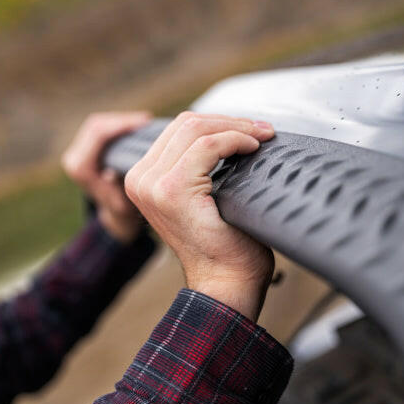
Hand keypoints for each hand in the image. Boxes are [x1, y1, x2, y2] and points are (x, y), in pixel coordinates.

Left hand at [62, 111, 151, 242]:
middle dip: (122, 120)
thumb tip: (110, 174)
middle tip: (147, 120)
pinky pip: (100, 129)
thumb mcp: (122, 205)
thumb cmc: (122, 212)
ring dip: (120, 121)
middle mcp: (74, 158)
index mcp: (80, 168)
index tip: (143, 123)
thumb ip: (117, 189)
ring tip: (144, 122)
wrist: (112, 216)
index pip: (97, 135)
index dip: (121, 125)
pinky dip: (118, 125)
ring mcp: (77, 152)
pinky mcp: (84, 149)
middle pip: (96, 125)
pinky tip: (136, 126)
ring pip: (98, 124)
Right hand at [124, 112, 275, 319]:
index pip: (179, 130)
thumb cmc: (227, 246)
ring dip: (236, 127)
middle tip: (264, 129)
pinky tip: (254, 147)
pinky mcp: (172, 190)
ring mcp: (152, 184)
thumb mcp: (208, 197)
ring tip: (263, 135)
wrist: (226, 282)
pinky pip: (207, 146)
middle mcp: (140, 179)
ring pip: (195, 128)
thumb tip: (233, 131)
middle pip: (186, 124)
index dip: (219, 123)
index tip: (253, 130)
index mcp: (144, 179)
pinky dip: (234, 139)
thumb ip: (203, 167)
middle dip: (230, 121)